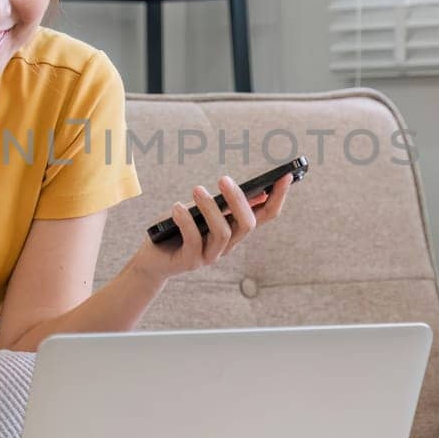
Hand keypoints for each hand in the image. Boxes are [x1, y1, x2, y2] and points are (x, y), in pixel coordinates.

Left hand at [129, 172, 294, 283]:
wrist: (152, 260)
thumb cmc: (177, 228)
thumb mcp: (199, 210)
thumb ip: (220, 203)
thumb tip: (244, 188)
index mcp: (236, 229)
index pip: (266, 215)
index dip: (279, 197)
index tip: (286, 175)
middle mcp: (229, 244)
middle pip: (247, 224)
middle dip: (238, 200)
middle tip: (223, 179)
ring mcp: (211, 256)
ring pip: (222, 233)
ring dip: (210, 209)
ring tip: (196, 190)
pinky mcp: (191, 261)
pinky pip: (194, 241)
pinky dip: (185, 221)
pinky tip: (176, 207)